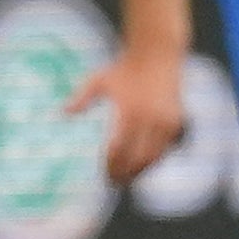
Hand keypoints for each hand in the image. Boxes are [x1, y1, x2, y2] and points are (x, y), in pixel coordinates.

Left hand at [68, 45, 189, 183]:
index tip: (103, 174)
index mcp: (130, 111)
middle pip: (138, 159)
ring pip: (154, 157)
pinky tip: (140, 164)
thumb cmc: (123, 69)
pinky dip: (153, 160)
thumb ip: (81, 97)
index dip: (112, 166)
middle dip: (126, 174)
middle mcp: (150, 119)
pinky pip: (164, 148)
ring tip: (126, 178)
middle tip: (113, 183)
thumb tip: (63, 113)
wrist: (156, 54)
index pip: (120, 150)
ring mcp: (166, 121)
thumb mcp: (99, 79)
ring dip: (140, 171)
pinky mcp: (176, 121)